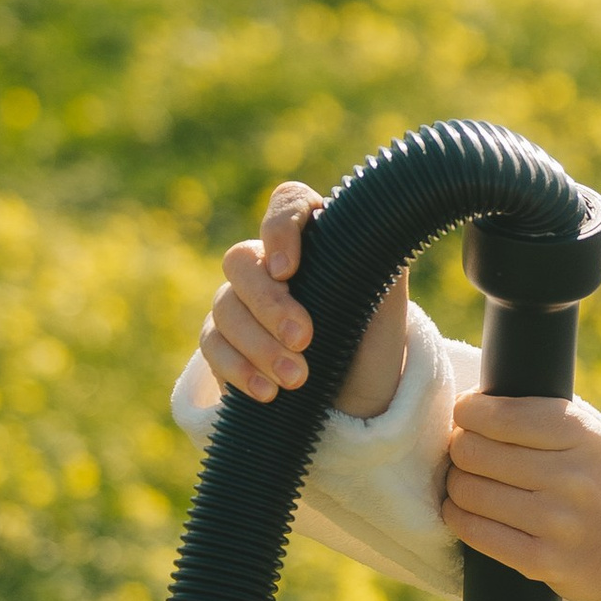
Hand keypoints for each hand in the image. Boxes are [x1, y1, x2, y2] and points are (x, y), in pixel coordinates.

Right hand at [198, 183, 411, 418]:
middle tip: (303, 340)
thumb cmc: (374, 341)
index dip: (279, 227)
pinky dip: (239, 369)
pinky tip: (267, 393)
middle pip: (242, 261)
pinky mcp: (224, 341)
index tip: (288, 269)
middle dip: (269, 304)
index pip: (288, 202)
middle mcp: (269, 263)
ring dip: (259, 345)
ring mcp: (241, 301)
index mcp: (312, 238)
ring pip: (225, 306)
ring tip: (296, 379)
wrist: (358, 398)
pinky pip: (213, 346)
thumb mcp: (387, 301)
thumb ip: (376, 259)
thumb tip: (374, 224)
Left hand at [444, 394, 600, 600]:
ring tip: (470, 484)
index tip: (466, 418)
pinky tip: (466, 513)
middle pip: (473, 451)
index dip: (467, 413)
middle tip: (468, 455)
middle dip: (459, 450)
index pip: (497, 414)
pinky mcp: (542, 561)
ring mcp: (557, 522)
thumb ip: (539, 414)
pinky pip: (474, 532)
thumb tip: (468, 403)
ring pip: (468, 491)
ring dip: (457, 486)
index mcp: (582, 434)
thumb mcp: (590, 438)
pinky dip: (458, 518)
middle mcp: (571, 476)